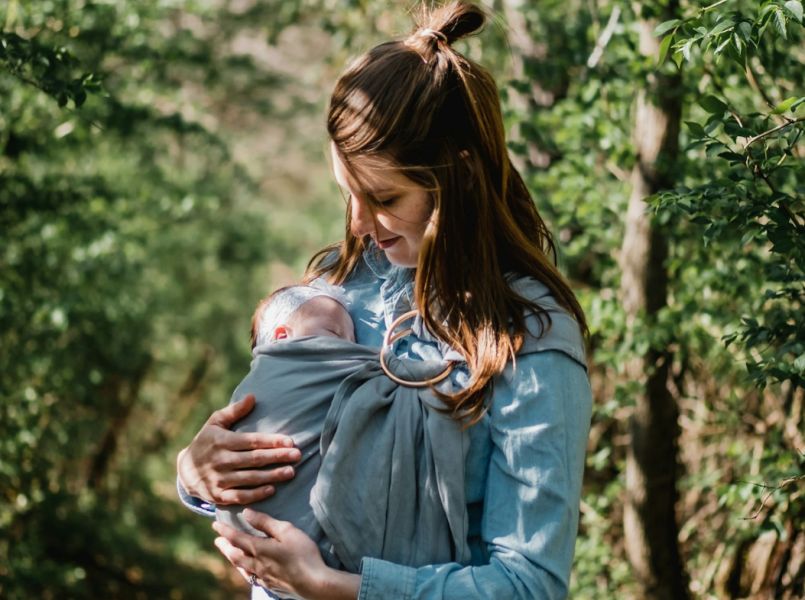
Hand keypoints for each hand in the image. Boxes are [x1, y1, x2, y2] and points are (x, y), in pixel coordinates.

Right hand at [177, 394, 301, 504]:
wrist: (185, 471)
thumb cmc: (206, 441)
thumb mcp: (215, 422)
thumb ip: (234, 411)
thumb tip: (252, 397)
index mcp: (222, 441)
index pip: (251, 441)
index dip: (271, 441)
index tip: (290, 441)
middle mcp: (221, 460)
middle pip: (254, 459)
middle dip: (277, 457)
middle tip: (297, 455)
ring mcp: (219, 479)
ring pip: (250, 478)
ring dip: (272, 476)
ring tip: (291, 472)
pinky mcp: (218, 496)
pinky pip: (240, 496)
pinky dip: (256, 494)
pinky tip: (272, 489)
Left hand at [213, 509, 359, 599]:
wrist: (314, 583)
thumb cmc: (303, 553)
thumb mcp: (286, 531)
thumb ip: (265, 522)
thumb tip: (247, 513)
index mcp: (259, 549)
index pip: (237, 538)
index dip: (225, 531)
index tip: (215, 525)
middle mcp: (257, 564)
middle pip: (235, 555)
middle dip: (225, 546)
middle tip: (217, 540)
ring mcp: (263, 577)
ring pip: (242, 568)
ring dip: (233, 559)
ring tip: (229, 554)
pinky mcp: (272, 585)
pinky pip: (252, 578)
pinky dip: (245, 571)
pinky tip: (249, 572)